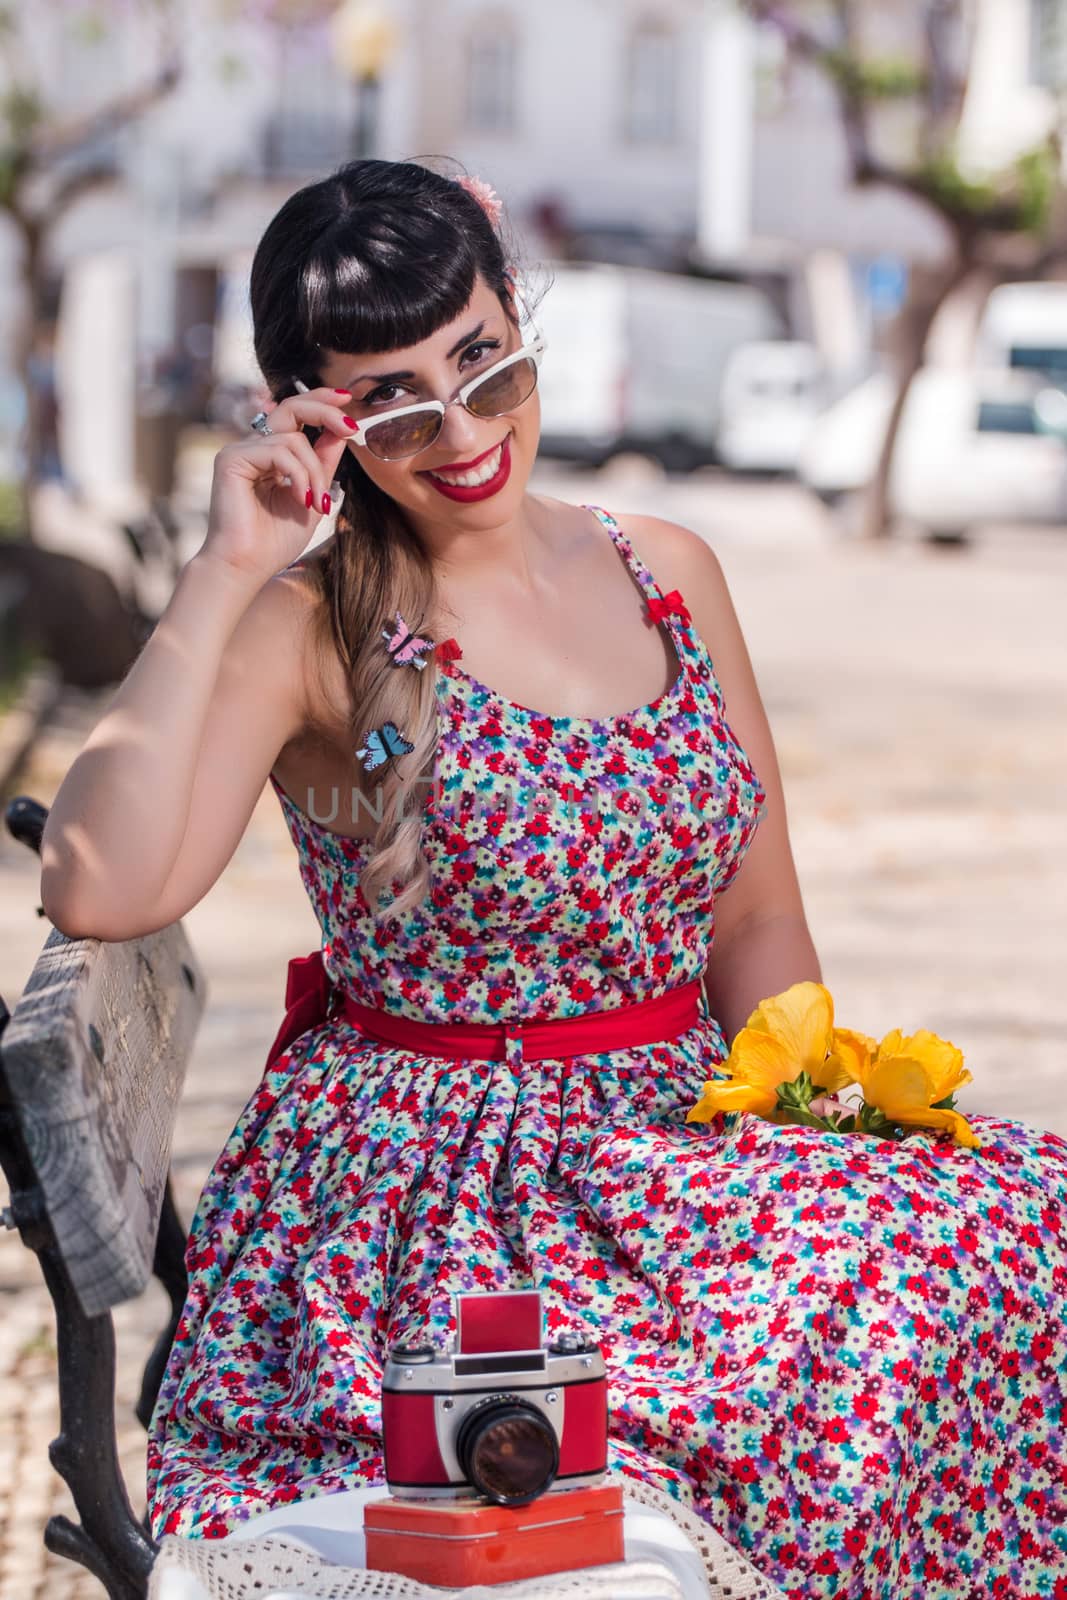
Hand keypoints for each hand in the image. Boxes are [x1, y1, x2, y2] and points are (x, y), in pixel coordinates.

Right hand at [198, 388, 358, 584]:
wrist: (247, 567)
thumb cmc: (275, 541)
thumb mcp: (313, 494)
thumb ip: (324, 462)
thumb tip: (341, 429)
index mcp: (271, 455)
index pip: (296, 416)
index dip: (322, 405)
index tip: (349, 402)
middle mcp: (254, 448)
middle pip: (291, 407)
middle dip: (325, 411)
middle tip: (350, 425)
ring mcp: (240, 451)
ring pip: (293, 440)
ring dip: (315, 472)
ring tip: (316, 503)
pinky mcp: (231, 459)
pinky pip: (278, 451)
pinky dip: (298, 475)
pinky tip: (301, 499)